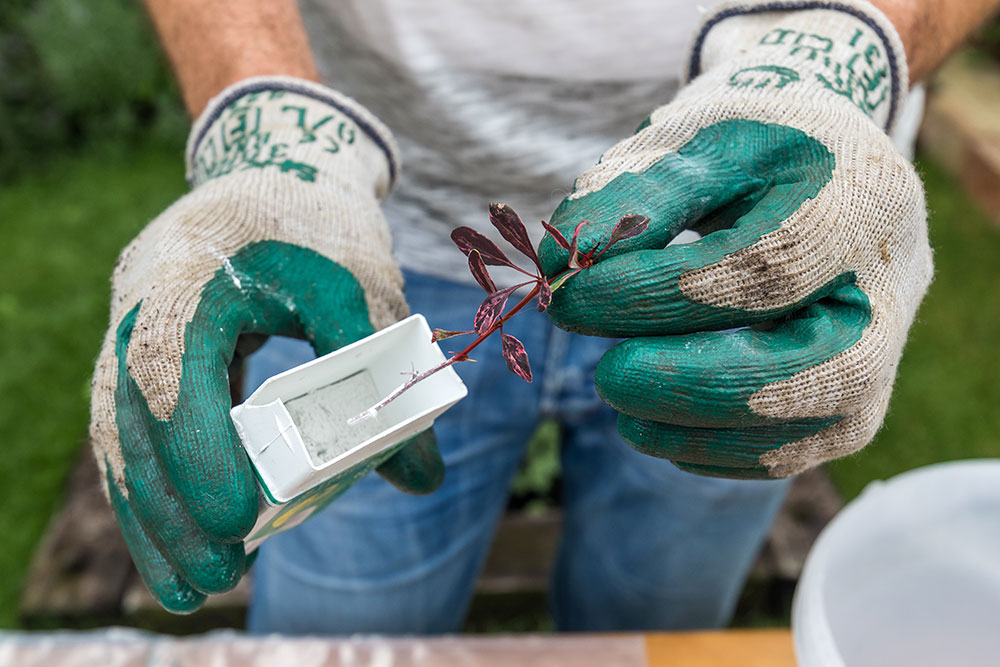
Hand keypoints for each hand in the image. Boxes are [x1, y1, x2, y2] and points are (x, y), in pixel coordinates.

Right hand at [90, 77, 442, 611]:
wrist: (280, 170)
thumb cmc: (323, 223)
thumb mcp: (361, 284)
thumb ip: (384, 375)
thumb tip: (421, 476)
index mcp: (187, 269)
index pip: (171, 366)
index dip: (195, 446)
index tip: (235, 517)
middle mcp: (141, 300)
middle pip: (132, 416)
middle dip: (168, 505)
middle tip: (213, 579)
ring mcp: (134, 326)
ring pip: (123, 432)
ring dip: (154, 513)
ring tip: (192, 586)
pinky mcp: (150, 351)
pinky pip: (139, 426)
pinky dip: (161, 483)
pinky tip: (187, 537)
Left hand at [539, 0, 931, 479]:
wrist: (817, 172)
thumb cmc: (745, 154)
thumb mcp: (691, 141)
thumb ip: (631, 197)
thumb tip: (559, 265)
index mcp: (860, 198)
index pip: (766, 266)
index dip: (659, 293)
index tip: (571, 297)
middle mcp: (892, 286)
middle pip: (818, 366)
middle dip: (697, 384)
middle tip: (606, 377)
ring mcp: (885, 354)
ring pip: (814, 427)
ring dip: (703, 432)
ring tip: (622, 406)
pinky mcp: (856, 402)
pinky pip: (797, 451)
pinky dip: (719, 452)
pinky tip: (657, 425)